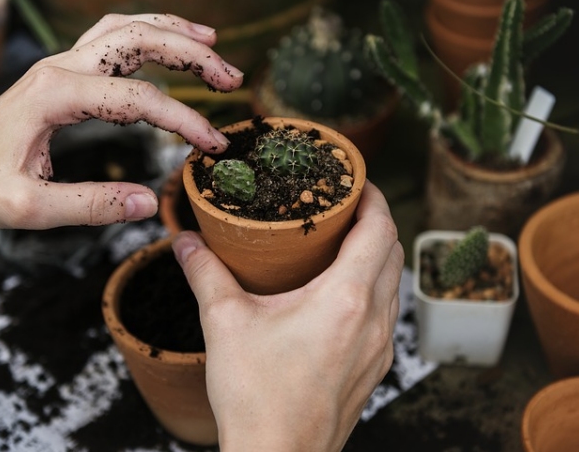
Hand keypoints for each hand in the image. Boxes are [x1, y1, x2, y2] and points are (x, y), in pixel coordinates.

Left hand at [0, 13, 243, 229]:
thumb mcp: (31, 209)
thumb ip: (92, 205)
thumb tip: (150, 203)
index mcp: (53, 95)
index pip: (138, 99)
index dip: (183, 120)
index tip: (213, 146)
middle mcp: (58, 68)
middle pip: (138, 39)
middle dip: (191, 53)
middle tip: (232, 78)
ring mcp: (58, 66)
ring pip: (124, 29)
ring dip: (172, 32)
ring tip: (213, 43)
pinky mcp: (59, 75)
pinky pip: (109, 40)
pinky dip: (146, 36)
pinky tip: (168, 46)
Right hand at [173, 181, 403, 450]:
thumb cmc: (256, 398)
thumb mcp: (224, 323)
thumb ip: (205, 273)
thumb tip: (185, 241)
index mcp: (346, 299)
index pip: (380, 228)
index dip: (372, 196)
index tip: (354, 180)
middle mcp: (374, 321)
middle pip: (393, 251)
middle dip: (374, 221)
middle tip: (341, 207)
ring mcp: (380, 349)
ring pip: (393, 284)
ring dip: (376, 256)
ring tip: (340, 245)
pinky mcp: (374, 370)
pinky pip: (386, 315)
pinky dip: (372, 290)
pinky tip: (338, 295)